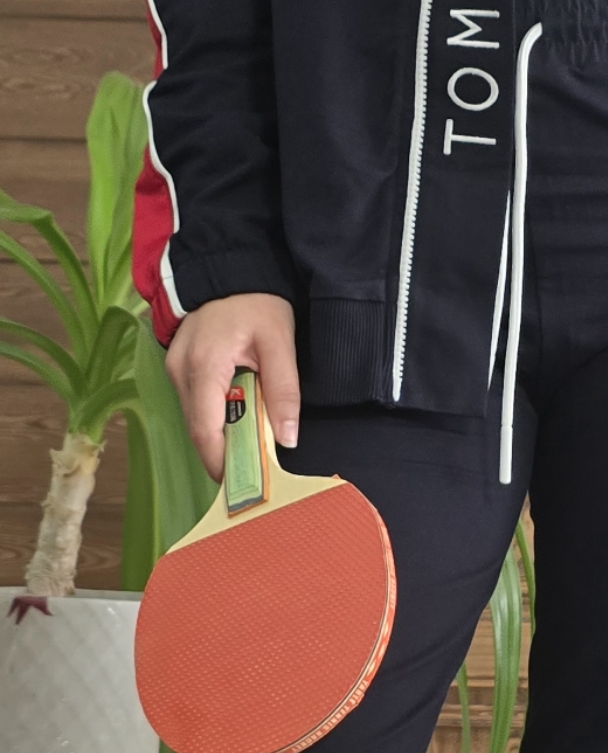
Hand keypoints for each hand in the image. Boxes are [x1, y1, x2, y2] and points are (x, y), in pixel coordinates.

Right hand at [165, 293, 299, 481]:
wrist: (229, 268)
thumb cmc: (255, 301)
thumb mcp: (279, 342)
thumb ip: (283, 391)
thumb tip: (287, 438)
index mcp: (204, 365)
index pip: (206, 430)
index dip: (221, 461)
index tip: (243, 483)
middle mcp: (180, 371)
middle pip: (198, 430)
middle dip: (223, 454)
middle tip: (252, 473)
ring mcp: (174, 369)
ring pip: (195, 419)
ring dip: (219, 436)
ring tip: (249, 449)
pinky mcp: (177, 367)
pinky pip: (194, 404)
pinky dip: (214, 417)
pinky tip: (237, 421)